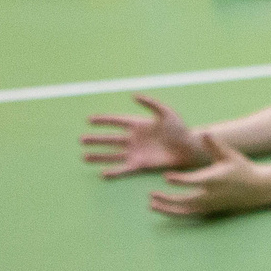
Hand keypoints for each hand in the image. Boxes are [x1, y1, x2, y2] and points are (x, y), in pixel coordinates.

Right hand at [81, 95, 211, 177]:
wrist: (190, 148)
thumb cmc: (181, 129)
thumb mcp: (167, 113)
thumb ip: (151, 104)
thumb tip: (133, 96)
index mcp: (138, 124)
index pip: (116, 121)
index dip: (103, 121)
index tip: (89, 120)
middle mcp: (134, 139)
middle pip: (110, 139)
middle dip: (96, 140)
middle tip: (80, 140)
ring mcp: (136, 152)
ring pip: (113, 154)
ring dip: (99, 156)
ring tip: (84, 157)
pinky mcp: (141, 164)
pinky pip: (125, 168)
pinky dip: (115, 172)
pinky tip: (103, 174)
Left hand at [149, 133, 268, 216]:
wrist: (259, 188)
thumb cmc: (242, 169)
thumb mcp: (230, 155)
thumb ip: (215, 145)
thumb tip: (204, 133)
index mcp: (214, 180)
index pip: (193, 181)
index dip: (179, 180)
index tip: (166, 177)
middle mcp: (211, 195)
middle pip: (185, 200)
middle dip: (167, 199)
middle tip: (152, 194)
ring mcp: (211, 205)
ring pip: (186, 210)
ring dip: (168, 209)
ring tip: (152, 205)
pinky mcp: (211, 210)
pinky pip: (190, 214)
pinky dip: (176, 213)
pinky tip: (164, 209)